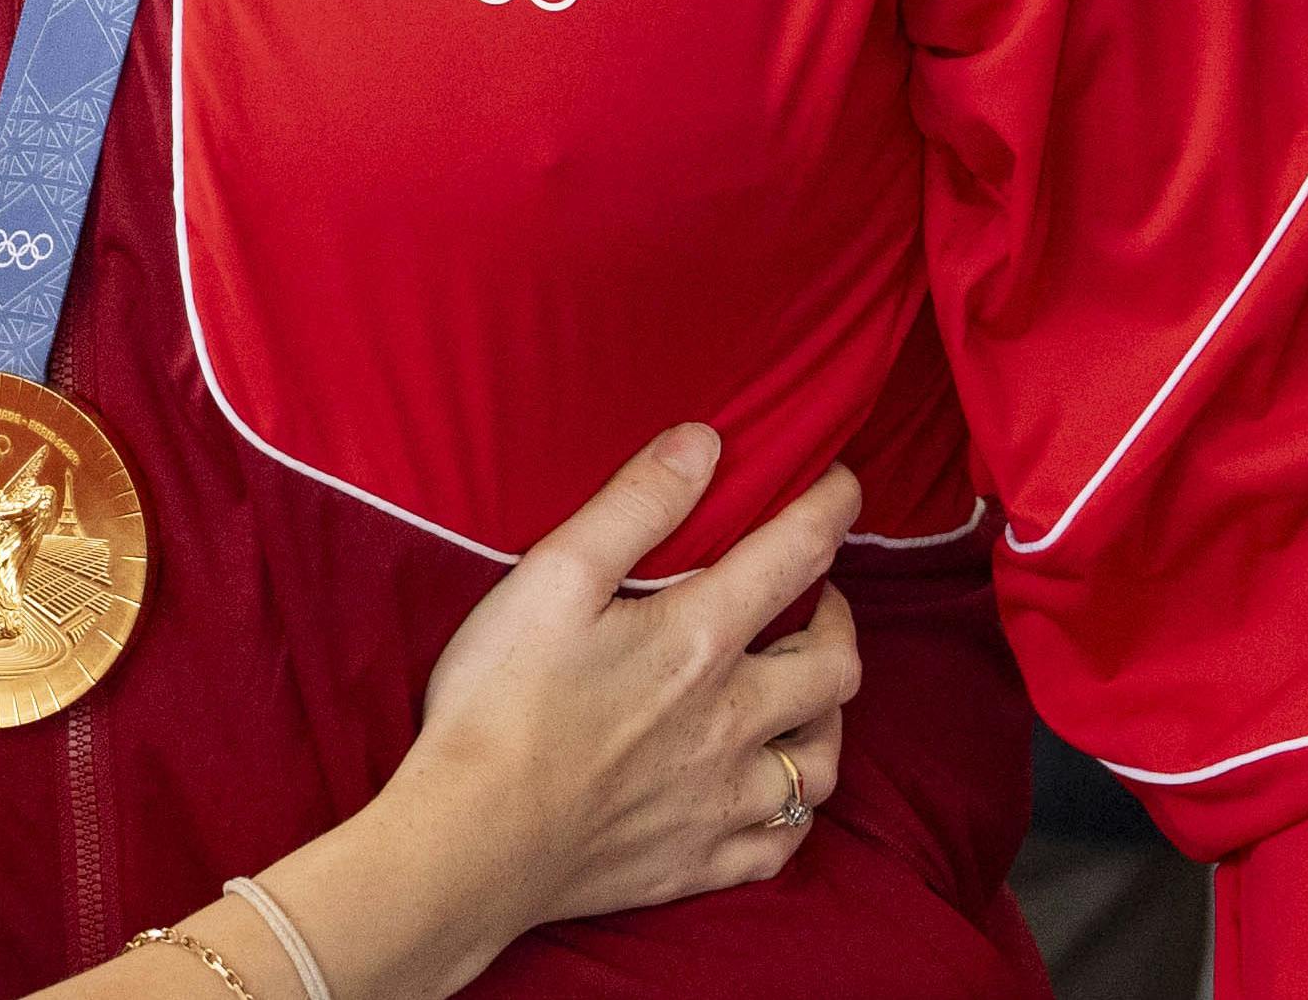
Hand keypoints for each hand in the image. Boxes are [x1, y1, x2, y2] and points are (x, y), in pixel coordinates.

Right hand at [386, 427, 864, 931]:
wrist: (468, 843)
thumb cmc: (499, 704)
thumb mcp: (554, 576)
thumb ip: (636, 504)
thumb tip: (706, 443)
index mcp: (700, 639)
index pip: (799, 554)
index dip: (831, 507)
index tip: (839, 484)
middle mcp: (733, 721)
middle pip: (837, 665)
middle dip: (839, 617)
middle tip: (813, 597)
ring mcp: (722, 801)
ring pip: (822, 763)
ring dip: (826, 717)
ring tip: (801, 693)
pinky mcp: (700, 863)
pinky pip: (782, 845)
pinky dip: (790, 814)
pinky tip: (767, 793)